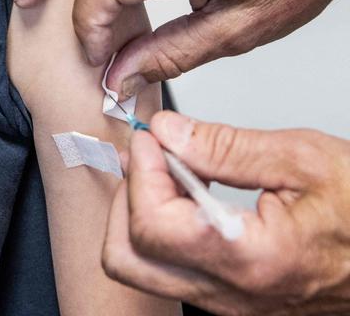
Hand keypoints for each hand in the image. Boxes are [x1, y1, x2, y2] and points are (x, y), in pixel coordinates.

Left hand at [102, 111, 349, 315]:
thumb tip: (167, 132)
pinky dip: (165, 231)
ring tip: (172, 171)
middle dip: (128, 197)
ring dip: (142, 213)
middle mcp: (235, 294)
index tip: (153, 136)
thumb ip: (225, 146)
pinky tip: (191, 195)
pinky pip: (173, 272)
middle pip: (126, 258)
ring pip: (143, 269)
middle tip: (154, 156)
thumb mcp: (304, 159)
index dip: (142, 168)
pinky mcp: (237, 301)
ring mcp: (233, 304)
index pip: (150, 224)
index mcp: (250, 259)